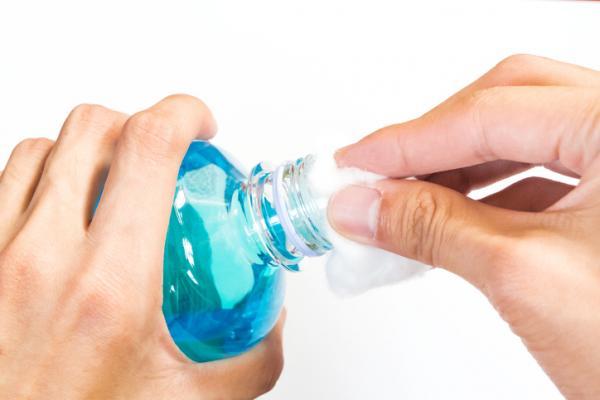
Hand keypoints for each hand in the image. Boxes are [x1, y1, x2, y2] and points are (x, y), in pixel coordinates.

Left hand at [0, 95, 283, 399]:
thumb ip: (248, 362)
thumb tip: (271, 324)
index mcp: (110, 285)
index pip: (149, 148)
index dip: (183, 113)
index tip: (199, 126)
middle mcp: (42, 257)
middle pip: (93, 129)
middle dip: (140, 124)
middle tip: (163, 154)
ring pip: (40, 148)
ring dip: (87, 149)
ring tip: (111, 179)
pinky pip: (3, 182)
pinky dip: (40, 176)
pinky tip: (62, 209)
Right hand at [328, 55, 599, 398]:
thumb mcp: (525, 276)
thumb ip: (433, 227)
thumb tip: (365, 206)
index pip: (490, 114)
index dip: (409, 139)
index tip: (356, 161)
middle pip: (510, 103)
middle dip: (435, 138)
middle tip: (378, 170)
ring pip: (525, 137)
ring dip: (457, 165)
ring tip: (403, 196)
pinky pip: (542, 173)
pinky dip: (486, 191)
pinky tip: (450, 212)